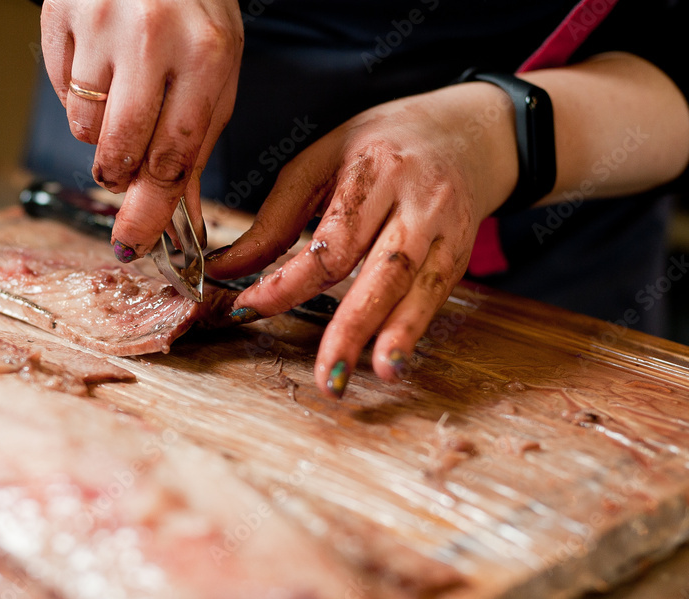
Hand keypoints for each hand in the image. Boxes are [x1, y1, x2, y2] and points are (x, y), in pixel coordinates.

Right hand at [40, 0, 243, 259]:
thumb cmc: (193, 9)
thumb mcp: (216, 70)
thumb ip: (195, 143)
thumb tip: (179, 216)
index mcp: (205, 55)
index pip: (172, 157)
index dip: (151, 210)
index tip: (133, 243)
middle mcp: (151, 37)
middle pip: (120, 150)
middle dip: (118, 176)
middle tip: (121, 170)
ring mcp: (99, 21)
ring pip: (83, 125)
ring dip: (99, 132)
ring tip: (121, 93)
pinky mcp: (58, 13)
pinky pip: (58, 90)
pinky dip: (77, 94)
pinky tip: (100, 64)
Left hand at [206, 83, 518, 396]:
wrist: (465, 133)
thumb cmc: (379, 146)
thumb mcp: (320, 163)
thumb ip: (276, 220)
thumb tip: (226, 269)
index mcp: (372, 171)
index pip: (329, 239)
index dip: (287, 281)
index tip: (247, 309)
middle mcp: (416, 200)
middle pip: (383, 269)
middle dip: (353, 325)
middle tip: (328, 374)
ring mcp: (445, 228)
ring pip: (419, 287)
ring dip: (398, 334)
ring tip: (380, 373)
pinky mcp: (461, 253)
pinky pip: (435, 297)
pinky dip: (413, 329)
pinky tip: (395, 360)